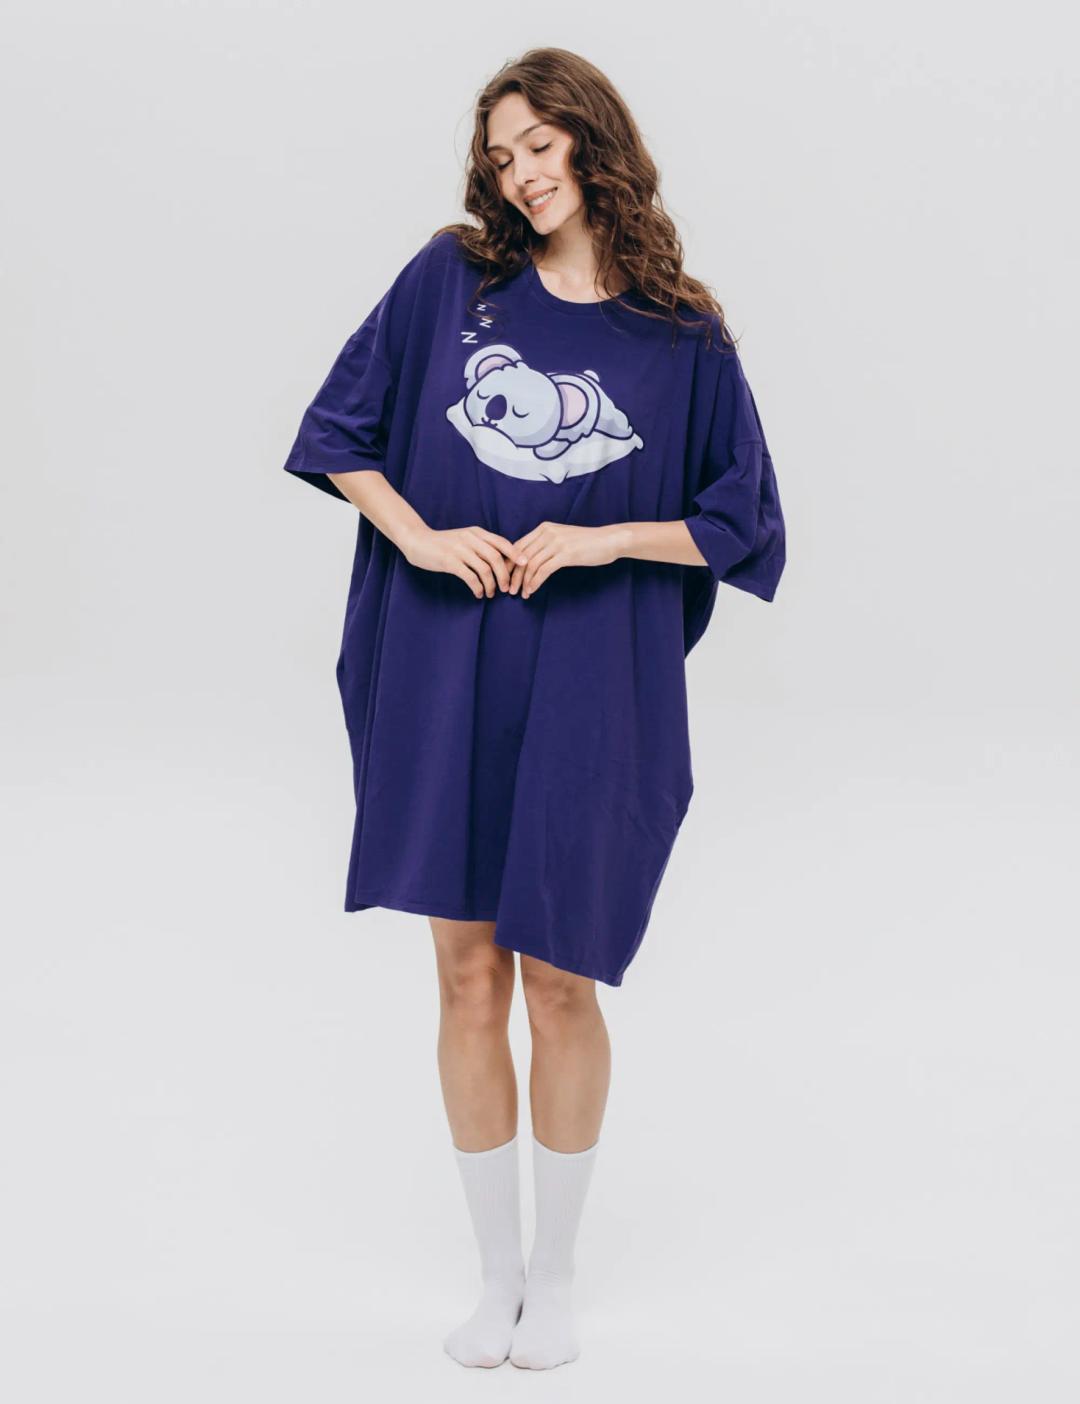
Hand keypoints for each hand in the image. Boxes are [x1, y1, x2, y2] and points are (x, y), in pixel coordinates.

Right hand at [401, 524, 517, 598]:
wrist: (418, 540)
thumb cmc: (444, 542)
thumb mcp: (465, 538)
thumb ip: (481, 545)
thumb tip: (503, 560)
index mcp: (477, 532)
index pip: (502, 543)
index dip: (515, 554)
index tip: (525, 565)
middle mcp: (470, 539)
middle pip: (496, 558)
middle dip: (505, 575)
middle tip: (507, 588)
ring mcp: (460, 550)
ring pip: (485, 570)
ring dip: (491, 585)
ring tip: (491, 593)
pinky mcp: (450, 561)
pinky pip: (470, 577)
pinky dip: (478, 588)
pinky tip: (478, 593)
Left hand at [508, 522, 625, 597]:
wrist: (609, 540)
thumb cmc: (587, 542)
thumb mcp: (562, 538)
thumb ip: (546, 544)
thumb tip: (530, 560)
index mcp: (544, 528)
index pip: (518, 546)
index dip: (509, 563)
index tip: (506, 577)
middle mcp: (547, 533)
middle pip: (521, 556)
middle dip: (513, 575)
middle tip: (509, 589)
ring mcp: (556, 543)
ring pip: (531, 565)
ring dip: (523, 582)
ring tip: (521, 594)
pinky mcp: (565, 554)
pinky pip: (543, 571)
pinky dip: (535, 583)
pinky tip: (532, 591)